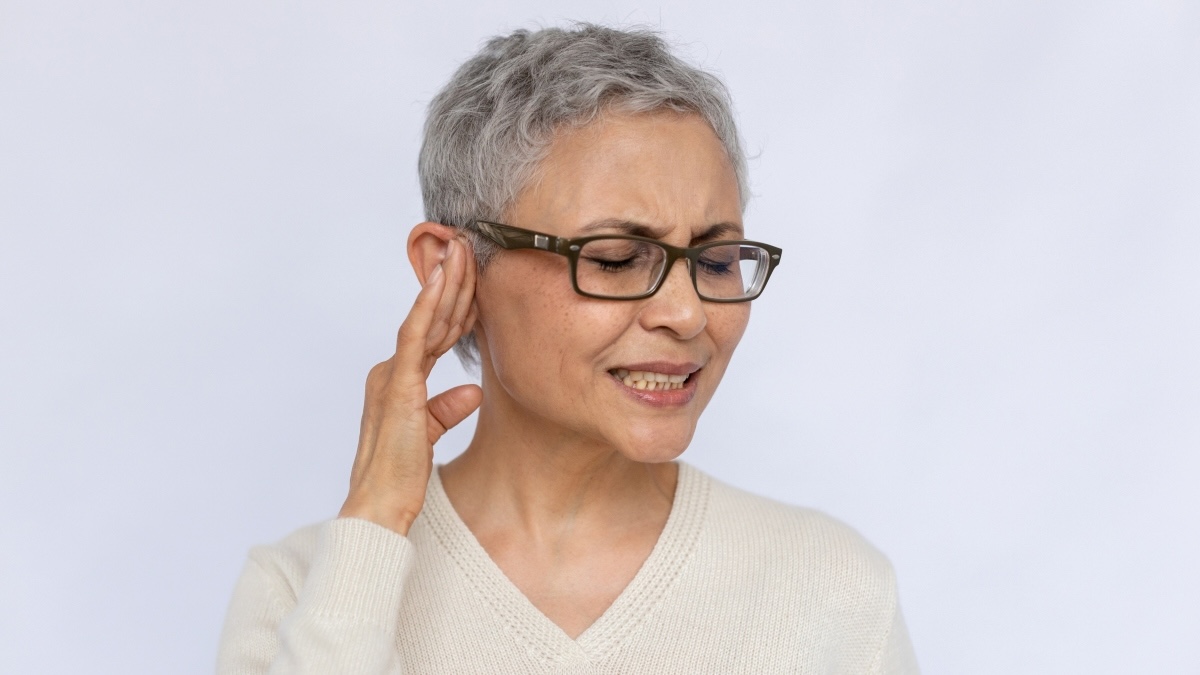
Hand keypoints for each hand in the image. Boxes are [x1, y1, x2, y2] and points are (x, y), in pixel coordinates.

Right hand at [338, 236, 479, 534]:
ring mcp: (392, 374)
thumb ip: (448, 407)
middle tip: (466, 245)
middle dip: (451, 281)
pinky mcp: (398, 384)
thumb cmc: (399, 475)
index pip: (434, 334)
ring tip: (458, 248)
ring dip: (443, 281)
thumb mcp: (431, 433)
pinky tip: (441, 279)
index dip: (454, 303)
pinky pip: (416, 335)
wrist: (378, 504)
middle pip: (431, 319)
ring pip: (425, 318)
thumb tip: (474, 390)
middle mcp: (392, 371)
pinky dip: (428, 305)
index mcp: (399, 380)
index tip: (473, 275)